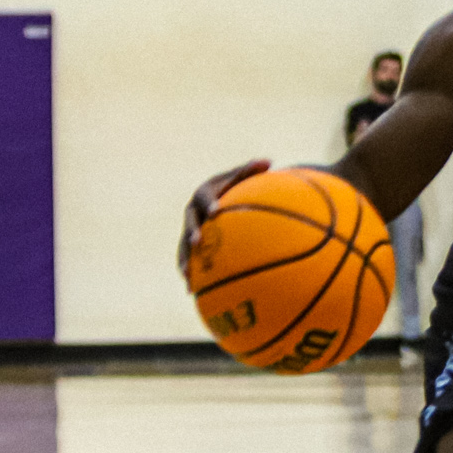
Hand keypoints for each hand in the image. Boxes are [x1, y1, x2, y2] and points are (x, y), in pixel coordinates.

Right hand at [178, 159, 270, 281]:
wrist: (219, 198)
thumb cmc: (236, 187)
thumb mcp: (243, 178)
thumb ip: (252, 171)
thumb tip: (269, 161)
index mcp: (204, 193)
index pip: (205, 197)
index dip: (209, 203)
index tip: (216, 211)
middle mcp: (193, 211)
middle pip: (189, 222)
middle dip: (192, 232)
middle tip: (198, 242)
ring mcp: (189, 229)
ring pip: (183, 245)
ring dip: (184, 259)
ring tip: (188, 276)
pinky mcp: (191, 245)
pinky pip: (188, 259)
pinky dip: (190, 274)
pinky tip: (191, 292)